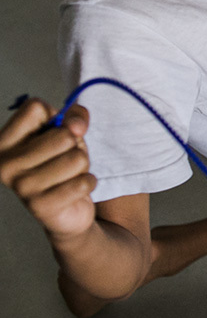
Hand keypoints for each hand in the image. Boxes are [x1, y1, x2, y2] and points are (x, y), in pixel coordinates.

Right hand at [0, 98, 95, 241]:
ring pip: (77, 159)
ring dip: (82, 166)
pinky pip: (83, 182)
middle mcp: (5, 164)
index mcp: (4, 142)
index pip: (35, 108)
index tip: (54, 133)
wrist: (66, 209)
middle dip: (75, 146)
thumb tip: (76, 126)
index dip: (57, 117)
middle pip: (64, 135)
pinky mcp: (41, 207)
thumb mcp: (68, 132)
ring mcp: (22, 187)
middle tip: (64, 160)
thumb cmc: (61, 164)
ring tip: (68, 175)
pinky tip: (74, 190)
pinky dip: (88, 183)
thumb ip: (74, 117)